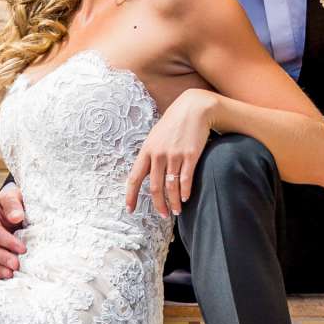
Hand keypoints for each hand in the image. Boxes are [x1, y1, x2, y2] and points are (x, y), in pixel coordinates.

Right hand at [0, 184, 26, 279]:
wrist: (14, 210)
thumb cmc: (14, 203)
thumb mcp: (12, 197)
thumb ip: (13, 204)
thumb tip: (16, 216)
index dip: (7, 242)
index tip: (22, 248)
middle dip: (3, 258)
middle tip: (17, 265)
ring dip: (0, 269)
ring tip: (12, 274)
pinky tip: (7, 280)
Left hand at [124, 88, 217, 218]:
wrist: (194, 108)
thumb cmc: (174, 124)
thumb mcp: (155, 137)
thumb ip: (150, 155)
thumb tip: (145, 174)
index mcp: (146, 150)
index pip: (135, 178)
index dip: (131, 196)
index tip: (130, 210)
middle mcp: (158, 154)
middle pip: (155, 187)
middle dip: (158, 205)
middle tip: (163, 215)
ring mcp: (174, 155)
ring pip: (171, 187)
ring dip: (174, 202)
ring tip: (176, 211)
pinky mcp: (190, 155)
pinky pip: (186, 179)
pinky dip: (185, 192)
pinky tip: (186, 198)